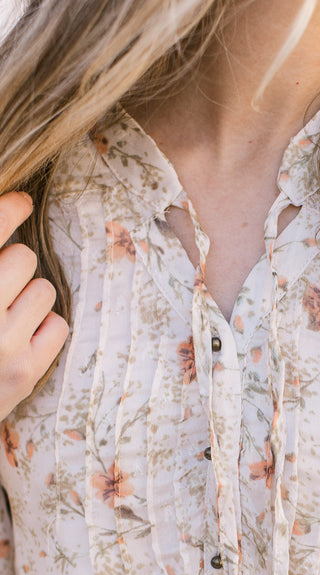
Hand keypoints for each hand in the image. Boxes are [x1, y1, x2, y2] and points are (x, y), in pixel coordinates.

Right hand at [0, 191, 68, 420]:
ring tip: (6, 318)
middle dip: (14, 266)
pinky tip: (22, 339)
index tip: (20, 201)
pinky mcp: (25, 373)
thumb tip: (11, 205)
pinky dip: (44, 327)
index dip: (8, 210)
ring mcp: (1, 345)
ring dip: (29, 297)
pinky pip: (58, 324)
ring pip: (44, 289)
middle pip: (23, 258)